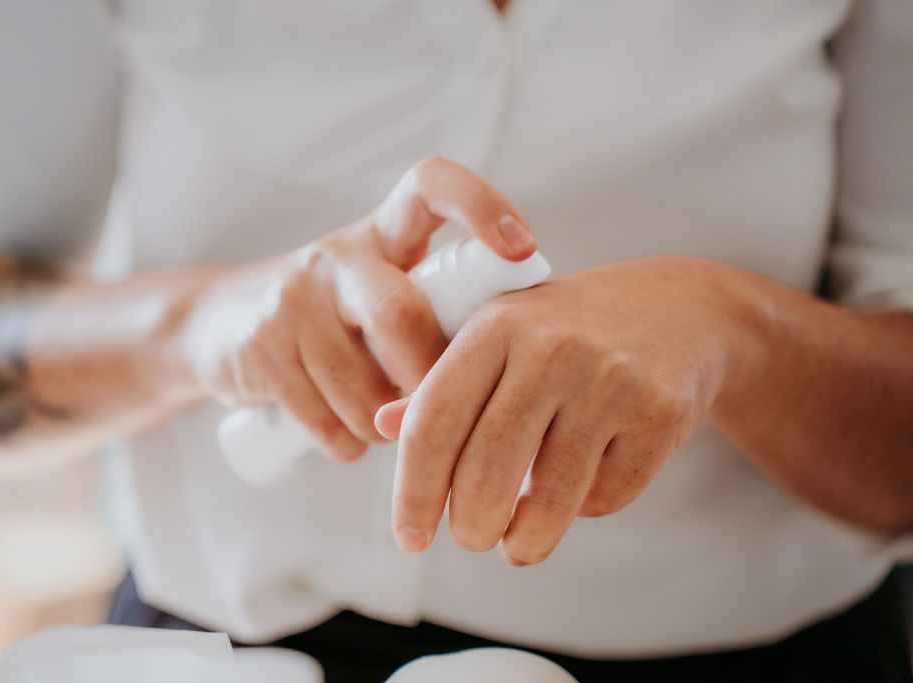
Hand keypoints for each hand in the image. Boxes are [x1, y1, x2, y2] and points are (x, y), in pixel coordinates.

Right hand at [180, 158, 536, 461]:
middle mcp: (337, 257)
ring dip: (386, 425)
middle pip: (400, 316)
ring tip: (382, 420)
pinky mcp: (260, 348)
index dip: (479, 205)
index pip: (430, 186)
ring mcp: (293, 300)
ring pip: (365, 390)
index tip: (522, 247)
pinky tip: (343, 432)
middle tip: (439, 407)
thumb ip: (434, 317)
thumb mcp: (380, 290)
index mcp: (382, 234)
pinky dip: (349, 444)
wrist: (218, 324)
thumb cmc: (334, 317)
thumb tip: (498, 378)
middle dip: (426, 379)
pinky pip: (329, 423)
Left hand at [378, 256, 749, 563]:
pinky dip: (584, 511)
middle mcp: (550, 348)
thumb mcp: (501, 338)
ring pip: (550, 499)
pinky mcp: (660, 414)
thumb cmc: (569, 331)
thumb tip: (381, 428)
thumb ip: (443, 385)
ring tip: (515, 543)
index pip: (433, 423)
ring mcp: (610, 381)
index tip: (410, 537)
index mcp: (495, 325)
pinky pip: (606, 496)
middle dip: (469, 528)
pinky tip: (579, 490)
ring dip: (524, 541)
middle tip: (469, 539)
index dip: (413, 492)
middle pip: (486, 471)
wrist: (679, 309)